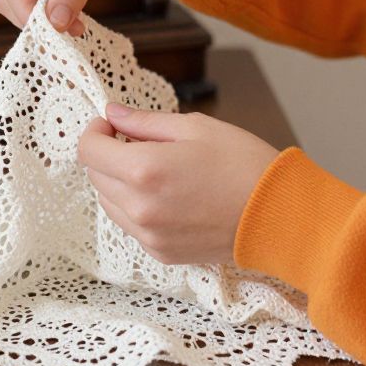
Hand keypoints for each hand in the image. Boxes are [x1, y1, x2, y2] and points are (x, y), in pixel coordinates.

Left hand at [78, 104, 280, 264]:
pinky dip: (136, 205)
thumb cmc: (242, 162)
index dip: (96, 131)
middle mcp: (138, 206)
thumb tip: (113, 114)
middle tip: (138, 141)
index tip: (112, 124)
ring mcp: (147, 234)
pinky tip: (167, 193)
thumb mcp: (195, 127)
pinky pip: (130, 224)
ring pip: (109, 202)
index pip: (89, 151)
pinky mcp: (159, 251)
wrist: (276, 213)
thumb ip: (146, 121)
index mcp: (144, 169)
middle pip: (95, 177)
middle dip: (108, 154)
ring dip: (119, 181)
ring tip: (156, 168)